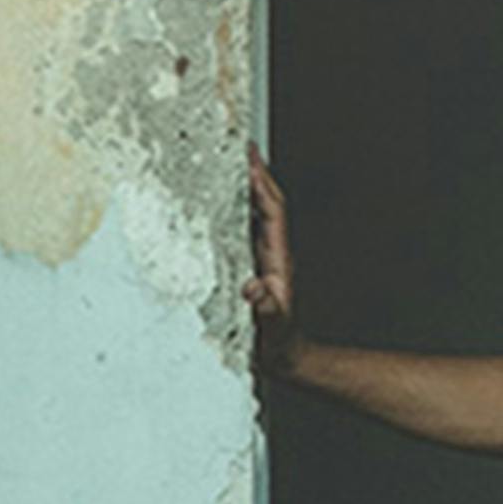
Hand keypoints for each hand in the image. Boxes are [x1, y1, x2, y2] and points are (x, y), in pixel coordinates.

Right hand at [245, 144, 301, 404]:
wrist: (285, 358)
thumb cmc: (279, 343)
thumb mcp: (272, 327)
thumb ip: (265, 308)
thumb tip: (255, 288)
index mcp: (278, 259)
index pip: (272, 210)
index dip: (262, 183)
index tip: (250, 157)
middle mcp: (272, 253)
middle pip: (264, 202)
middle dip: (254, 173)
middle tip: (239, 145)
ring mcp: (262, 258)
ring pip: (253, 213)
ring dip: (243, 188)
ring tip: (226, 163)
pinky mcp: (251, 267)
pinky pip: (241, 230)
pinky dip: (232, 211)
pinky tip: (216, 204)